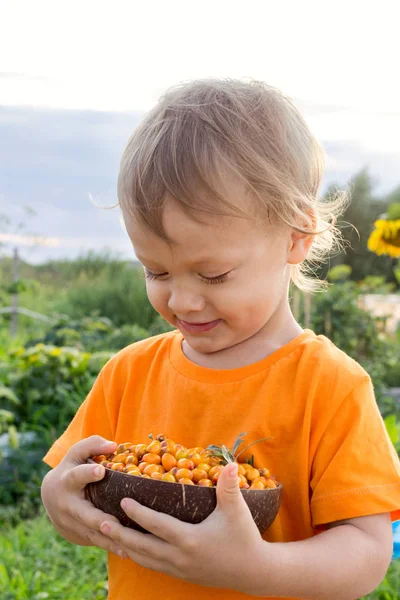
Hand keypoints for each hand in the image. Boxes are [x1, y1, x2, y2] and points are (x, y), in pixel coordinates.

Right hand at [41, 435, 126, 557]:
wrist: (51, 496)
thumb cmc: (72, 468)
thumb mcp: (77, 453)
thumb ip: (93, 445)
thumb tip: (113, 445)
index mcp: (68, 480)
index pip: (76, 475)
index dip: (87, 473)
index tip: (100, 471)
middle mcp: (68, 504)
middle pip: (84, 513)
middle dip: (98, 519)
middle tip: (113, 524)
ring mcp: (72, 523)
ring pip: (92, 532)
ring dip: (109, 539)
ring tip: (127, 545)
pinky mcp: (79, 535)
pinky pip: (96, 542)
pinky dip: (111, 547)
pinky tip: (128, 552)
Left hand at [99, 463, 266, 591]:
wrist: (254, 572)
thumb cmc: (244, 538)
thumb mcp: (237, 511)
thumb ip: (229, 487)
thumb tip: (231, 463)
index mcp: (190, 540)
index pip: (157, 526)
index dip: (138, 514)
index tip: (121, 501)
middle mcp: (179, 557)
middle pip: (141, 547)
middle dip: (119, 534)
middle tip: (99, 521)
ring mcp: (178, 568)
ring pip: (143, 559)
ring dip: (124, 547)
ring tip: (106, 534)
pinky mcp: (180, 574)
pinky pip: (152, 565)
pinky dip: (137, 556)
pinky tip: (128, 548)